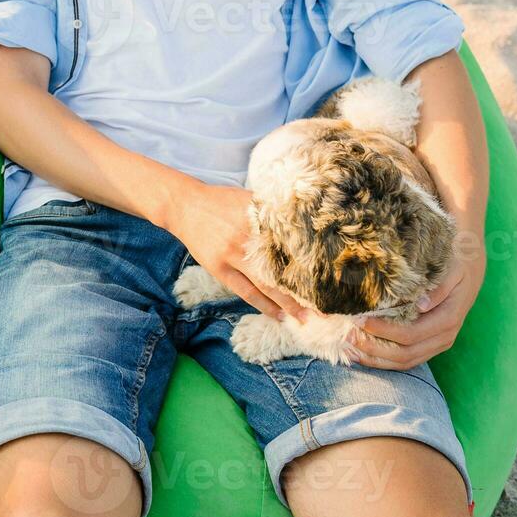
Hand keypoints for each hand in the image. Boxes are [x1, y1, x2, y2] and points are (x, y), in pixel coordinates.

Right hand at [170, 183, 312, 322]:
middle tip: (325, 305)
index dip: (312, 261)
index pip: (293, 243)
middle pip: (282, 268)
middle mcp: (248, 237)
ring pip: (266, 284)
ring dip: (287, 303)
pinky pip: (246, 292)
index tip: (331, 276)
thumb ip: (272, 212)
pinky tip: (278, 315)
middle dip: (304, 289)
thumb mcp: (248, 199)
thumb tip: (304, 222)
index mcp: (259, 219)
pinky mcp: (220, 268)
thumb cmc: (221, 202)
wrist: (185, 206)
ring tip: (305, 317)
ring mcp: (233, 255)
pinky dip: (263, 305)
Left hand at [350, 253, 484, 369]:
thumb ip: (438, 288)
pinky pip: (406, 359)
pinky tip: (362, 354)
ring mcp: (437, 344)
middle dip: (374, 348)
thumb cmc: (456, 264)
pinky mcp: (430, 345)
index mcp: (448, 319)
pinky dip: (383, 360)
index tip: (360, 320)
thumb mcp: (451, 270)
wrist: (469, 268)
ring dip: (376, 359)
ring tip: (349, 350)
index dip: (384, 331)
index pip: (411, 334)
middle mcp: (444, 337)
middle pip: (405, 353)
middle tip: (347, 336)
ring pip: (405, 361)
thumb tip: (421, 305)